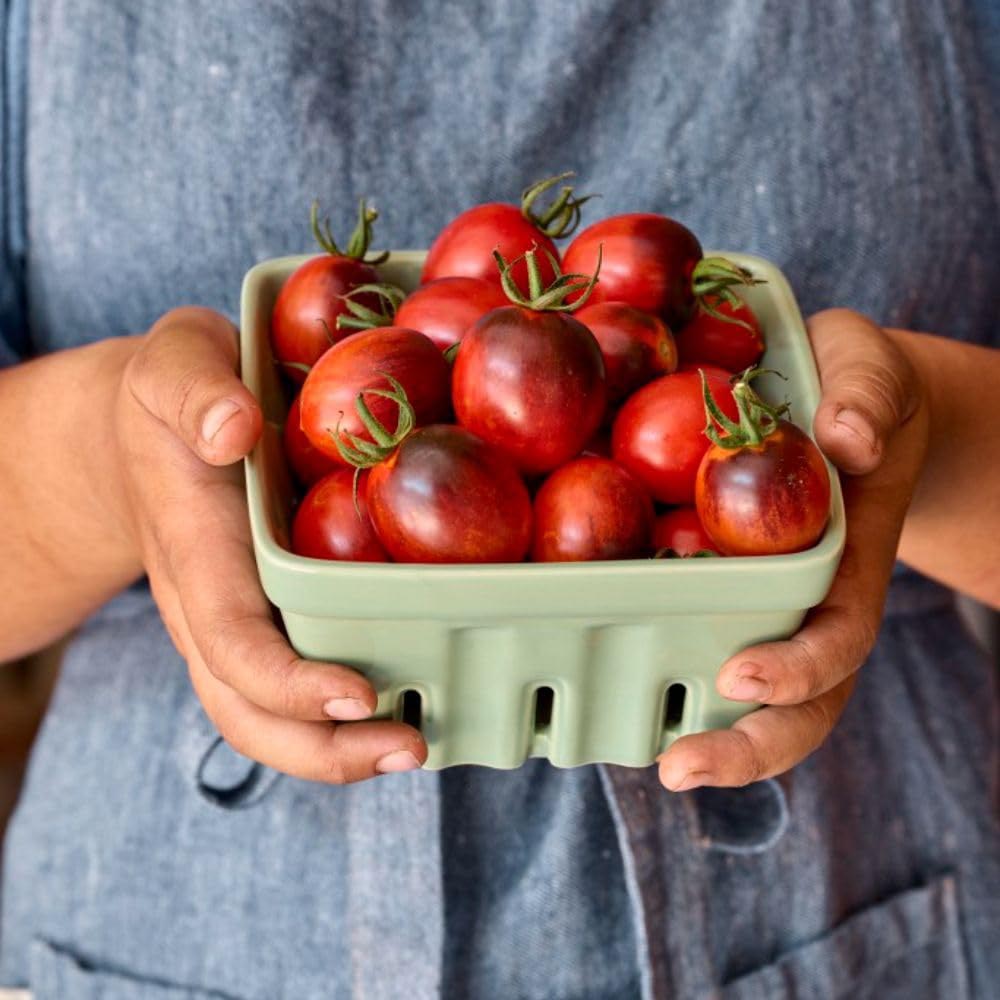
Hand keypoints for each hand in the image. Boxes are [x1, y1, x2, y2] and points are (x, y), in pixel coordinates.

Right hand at [115, 307, 426, 781]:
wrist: (143, 438)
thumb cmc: (170, 400)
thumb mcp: (174, 367)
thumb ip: (194, 390)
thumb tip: (234, 429)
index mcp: (195, 555)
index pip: (232, 642)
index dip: (290, 683)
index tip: (361, 694)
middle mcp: (210, 609)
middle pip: (249, 711)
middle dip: (325, 749)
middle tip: (412, 748)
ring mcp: (234, 623)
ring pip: (267, 718)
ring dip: (339, 751)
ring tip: (418, 747)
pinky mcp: (262, 619)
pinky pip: (293, 683)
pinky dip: (343, 716)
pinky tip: (410, 703)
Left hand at [658, 309, 928, 790]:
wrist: (837, 403)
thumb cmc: (854, 386)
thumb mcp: (872, 372)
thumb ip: (868, 399)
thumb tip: (848, 440)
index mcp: (850, 562)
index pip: (839, 636)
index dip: (798, 667)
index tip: (741, 672)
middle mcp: (810, 604)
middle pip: (797, 702)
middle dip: (746, 744)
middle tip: (679, 767)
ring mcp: (768, 608)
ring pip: (746, 695)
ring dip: (702, 735)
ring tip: (639, 757)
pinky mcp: (720, 589)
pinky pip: (697, 639)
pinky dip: (662, 671)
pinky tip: (603, 681)